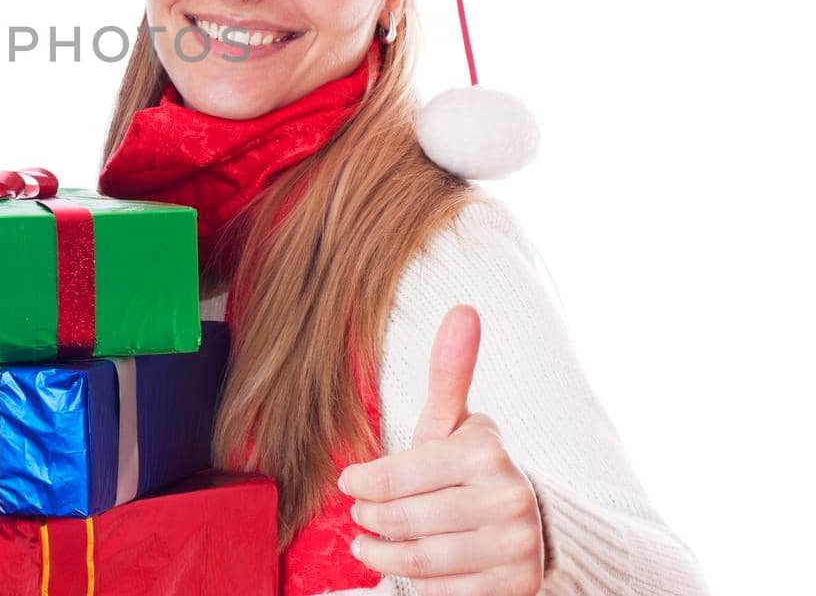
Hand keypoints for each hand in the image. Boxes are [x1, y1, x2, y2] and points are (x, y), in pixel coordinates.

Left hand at [338, 304, 544, 594]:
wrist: (528, 524)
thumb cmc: (468, 468)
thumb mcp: (454, 422)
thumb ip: (450, 371)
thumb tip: (463, 309)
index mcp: (483, 452)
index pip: (397, 475)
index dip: (363, 483)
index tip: (348, 484)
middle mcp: (508, 498)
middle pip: (406, 520)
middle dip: (372, 519)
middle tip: (359, 517)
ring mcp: (515, 547)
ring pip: (422, 560)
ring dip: (383, 555)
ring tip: (368, 544)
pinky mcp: (516, 587)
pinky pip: (444, 593)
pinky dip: (417, 584)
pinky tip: (404, 568)